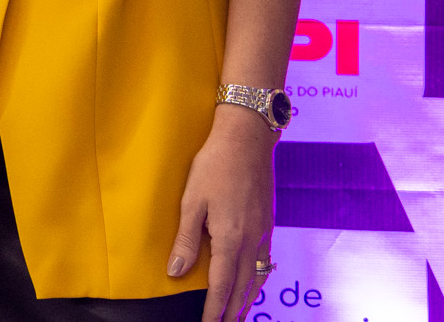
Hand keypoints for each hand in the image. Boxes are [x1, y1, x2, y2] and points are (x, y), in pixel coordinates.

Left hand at [168, 107, 275, 321]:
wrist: (247, 139)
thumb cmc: (214, 165)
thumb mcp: (192, 200)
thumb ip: (186, 239)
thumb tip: (175, 272)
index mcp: (231, 238)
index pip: (221, 285)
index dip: (214, 309)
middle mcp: (252, 241)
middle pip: (243, 287)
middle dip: (233, 311)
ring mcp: (264, 233)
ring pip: (258, 277)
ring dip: (247, 299)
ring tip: (238, 315)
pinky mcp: (268, 224)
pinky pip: (265, 262)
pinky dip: (258, 279)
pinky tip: (253, 282)